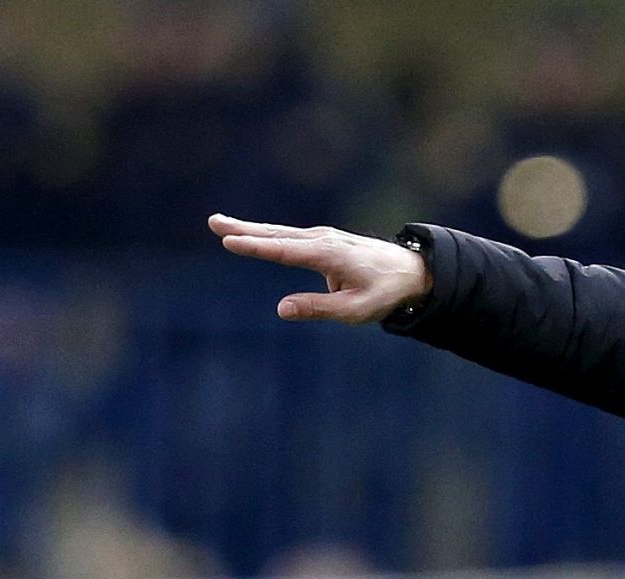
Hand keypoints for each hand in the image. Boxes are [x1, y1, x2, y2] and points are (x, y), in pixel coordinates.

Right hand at [208, 214, 433, 323]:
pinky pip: (290, 236)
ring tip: (221, 225)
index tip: (229, 241)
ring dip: (250, 229)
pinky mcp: (324, 240)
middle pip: (276, 235)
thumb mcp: (354, 310)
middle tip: (213, 222)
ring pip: (281, 232)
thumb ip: (318, 308)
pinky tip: (252, 234)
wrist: (411, 271)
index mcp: (328, 255)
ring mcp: (323, 237)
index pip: (283, 251)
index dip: (255, 247)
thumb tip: (281, 309)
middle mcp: (322, 240)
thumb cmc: (383, 293)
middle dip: (243, 229)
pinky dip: (268, 234)